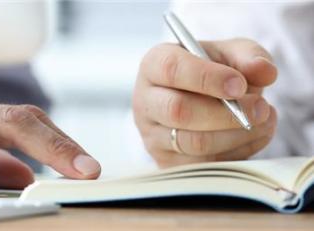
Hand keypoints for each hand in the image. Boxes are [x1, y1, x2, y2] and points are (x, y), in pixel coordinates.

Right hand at [133, 38, 277, 167]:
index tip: (239, 84)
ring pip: (193, 142)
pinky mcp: (166, 161)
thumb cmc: (212, 72)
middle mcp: (146, 100)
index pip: (171, 69)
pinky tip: (253, 136)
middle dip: (226, 113)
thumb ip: (248, 56)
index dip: (207, 77)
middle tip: (261, 107)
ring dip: (236, 134)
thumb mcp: (230, 55)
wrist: (201, 100)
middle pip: (179, 110)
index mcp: (154, 64)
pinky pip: (204, 165)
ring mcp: (152, 135)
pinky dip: (237, 152)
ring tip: (264, 120)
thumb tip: (265, 71)